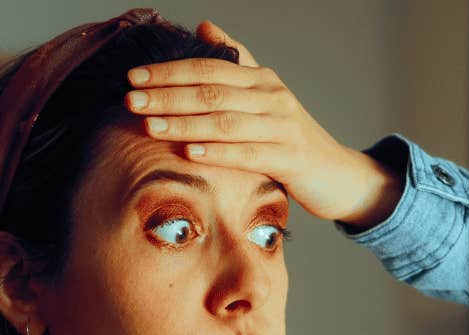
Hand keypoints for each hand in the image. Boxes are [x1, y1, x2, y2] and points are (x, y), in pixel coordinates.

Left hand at [124, 21, 401, 229]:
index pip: (208, 68)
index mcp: (260, 79)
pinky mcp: (291, 158)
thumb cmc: (290, 138)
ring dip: (184, 124)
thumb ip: (237, 63)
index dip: (169, 71)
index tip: (134, 77)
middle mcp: (272, 96)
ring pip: (226, 121)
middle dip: (167, 96)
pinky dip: (218, 152)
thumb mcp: (264, 96)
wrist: (337, 174)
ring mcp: (283, 126)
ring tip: (150, 127)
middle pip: (211, 92)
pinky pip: (248, 154)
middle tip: (131, 101)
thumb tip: (206, 27)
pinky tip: (190, 153)